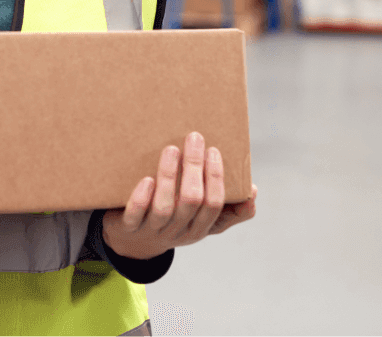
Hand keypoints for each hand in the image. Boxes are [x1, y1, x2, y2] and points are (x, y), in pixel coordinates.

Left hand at [101, 132, 257, 260]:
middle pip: (192, 201)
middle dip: (195, 167)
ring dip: (169, 176)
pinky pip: (135, 215)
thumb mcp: (202, 221)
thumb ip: (228, 209)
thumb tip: (253, 192)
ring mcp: (153, 231)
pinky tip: (146, 179)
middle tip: (195, 138)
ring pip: (165, 207)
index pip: (214, 204)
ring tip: (171, 149)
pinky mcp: (129, 228)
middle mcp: (178, 231)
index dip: (216, 178)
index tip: (214, 150)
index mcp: (199, 228)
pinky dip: (142, 198)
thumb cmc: (173, 222)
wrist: (133, 244)